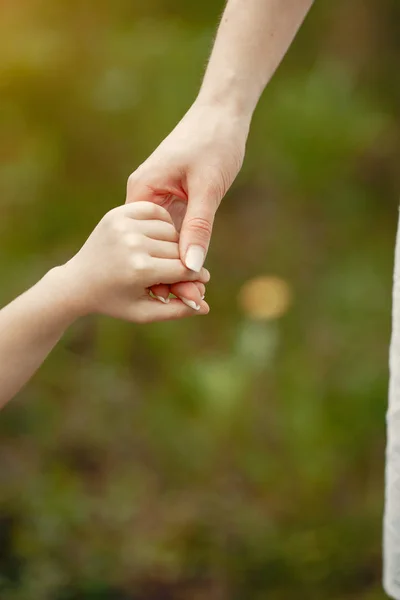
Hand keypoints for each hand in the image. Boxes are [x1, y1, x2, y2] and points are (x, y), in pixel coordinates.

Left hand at [59, 202, 209, 322]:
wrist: (78, 281)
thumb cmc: (115, 301)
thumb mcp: (145, 312)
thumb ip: (177, 310)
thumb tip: (207, 307)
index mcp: (140, 270)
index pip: (184, 269)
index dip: (196, 277)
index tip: (202, 281)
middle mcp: (133, 244)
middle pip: (178, 249)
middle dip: (183, 262)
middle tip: (182, 272)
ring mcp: (124, 225)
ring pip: (169, 230)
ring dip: (173, 243)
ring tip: (167, 257)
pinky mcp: (118, 213)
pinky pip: (155, 212)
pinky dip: (162, 223)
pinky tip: (158, 237)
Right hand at [126, 100, 248, 300]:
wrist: (223, 111)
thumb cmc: (214, 141)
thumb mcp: (208, 187)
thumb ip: (199, 226)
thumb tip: (191, 266)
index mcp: (141, 190)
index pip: (145, 242)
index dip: (161, 272)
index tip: (179, 298)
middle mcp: (145, 196)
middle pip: (155, 245)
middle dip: (172, 274)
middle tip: (193, 303)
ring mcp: (159, 197)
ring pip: (168, 241)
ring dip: (180, 265)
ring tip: (196, 296)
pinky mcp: (175, 197)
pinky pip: (178, 231)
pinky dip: (187, 249)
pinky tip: (196, 272)